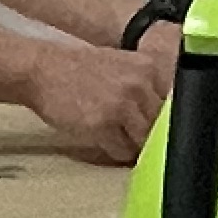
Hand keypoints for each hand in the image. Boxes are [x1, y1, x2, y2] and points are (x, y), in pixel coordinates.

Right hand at [28, 40, 168, 165]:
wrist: (42, 69)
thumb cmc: (78, 70)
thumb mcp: (122, 66)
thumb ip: (145, 86)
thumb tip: (168, 114)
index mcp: (147, 68)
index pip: (175, 104)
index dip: (165, 120)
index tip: (159, 128)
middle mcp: (138, 86)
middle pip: (161, 125)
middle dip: (149, 135)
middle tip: (134, 136)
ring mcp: (121, 106)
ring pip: (143, 141)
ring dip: (133, 146)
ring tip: (118, 138)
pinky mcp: (102, 125)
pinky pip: (121, 151)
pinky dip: (115, 152)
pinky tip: (103, 140)